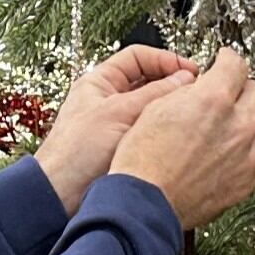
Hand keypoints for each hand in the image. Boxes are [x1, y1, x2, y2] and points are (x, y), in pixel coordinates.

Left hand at [34, 46, 198, 211]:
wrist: (60, 197)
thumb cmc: (75, 152)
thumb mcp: (119, 112)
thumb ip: (155, 93)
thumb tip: (184, 78)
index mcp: (100, 82)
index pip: (138, 57)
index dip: (165, 60)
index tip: (190, 71)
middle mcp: (109, 101)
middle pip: (149, 82)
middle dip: (172, 86)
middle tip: (194, 94)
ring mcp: (118, 125)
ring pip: (153, 109)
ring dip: (170, 111)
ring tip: (190, 115)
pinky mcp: (126, 149)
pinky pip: (151, 134)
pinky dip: (166, 132)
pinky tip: (180, 137)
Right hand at [106, 47, 254, 226]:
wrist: (144, 204)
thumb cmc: (142, 161)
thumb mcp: (155, 108)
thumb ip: (187, 92)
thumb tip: (200, 85)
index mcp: (213, 100)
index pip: (236, 64)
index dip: (227, 59)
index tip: (224, 61)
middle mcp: (237, 124)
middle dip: (243, 88)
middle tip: (229, 92)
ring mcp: (246, 154)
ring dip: (251, 118)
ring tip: (231, 124)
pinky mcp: (247, 180)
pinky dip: (252, 149)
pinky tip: (235, 151)